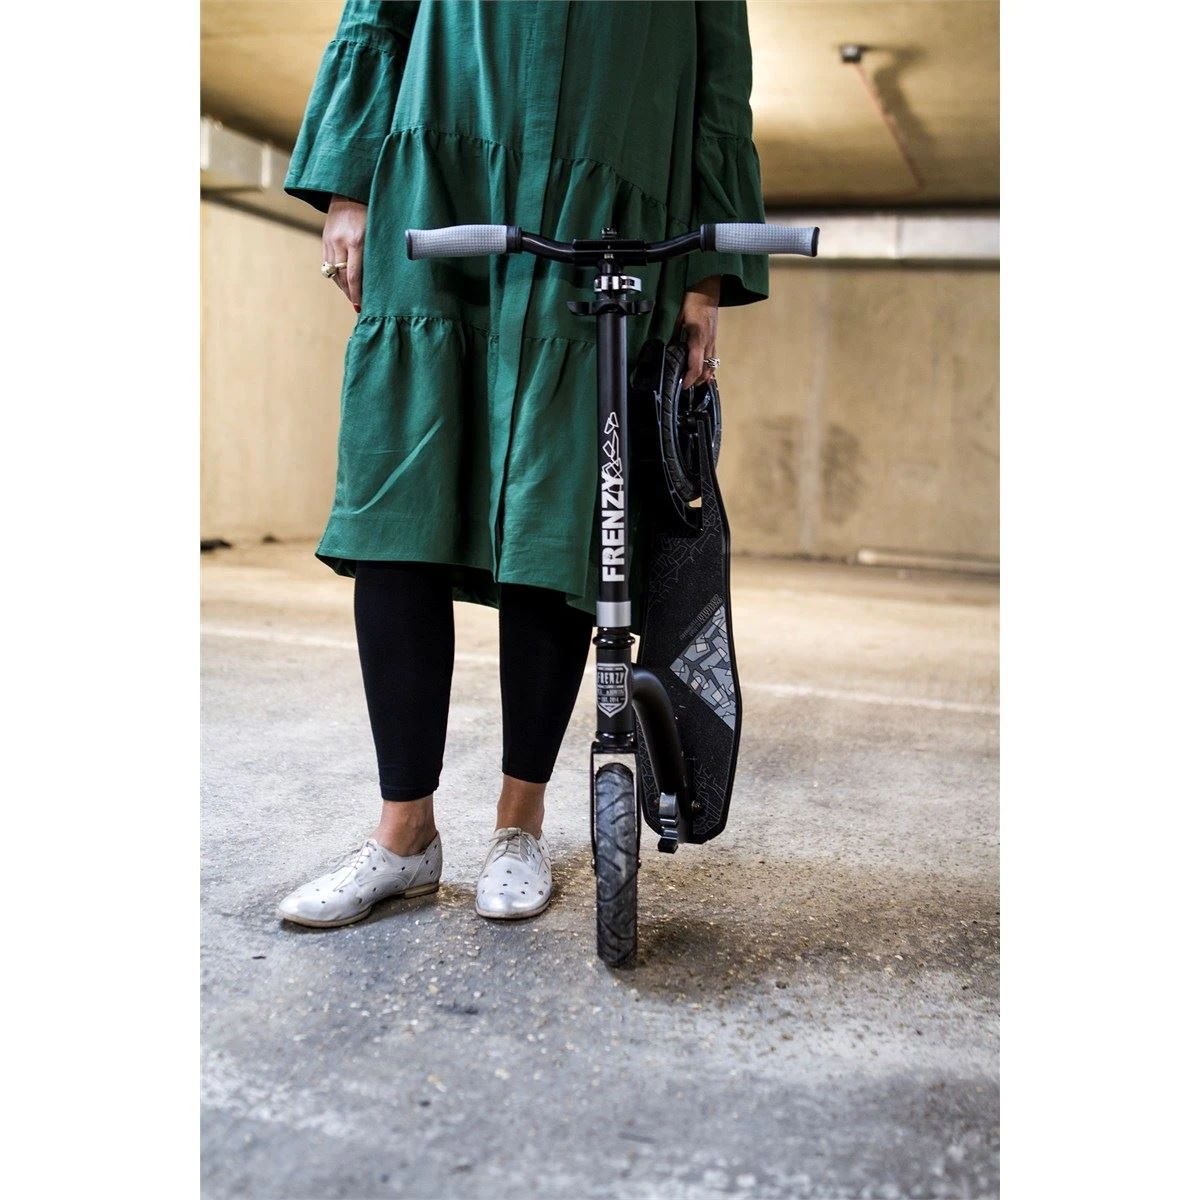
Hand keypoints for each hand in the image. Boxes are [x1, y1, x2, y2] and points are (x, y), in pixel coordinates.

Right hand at [323, 195, 367, 309]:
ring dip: (342, 287)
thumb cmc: (371, 211)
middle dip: (350, 294)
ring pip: (332, 273)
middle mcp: (340, 242)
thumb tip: (387, 277)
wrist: (348, 190)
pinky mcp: (325, 239)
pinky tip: (344, 282)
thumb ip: (378, 252)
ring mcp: (330, 241)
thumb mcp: (378, 231)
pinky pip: (327, 264)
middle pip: (341, 277)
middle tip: (358, 306)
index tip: (361, 307)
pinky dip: (335, 276)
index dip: (357, 294)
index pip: (353, 276)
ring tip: (352, 296)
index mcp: (356, 241)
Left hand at [673, 275, 720, 387]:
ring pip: (711, 366)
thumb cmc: (693, 303)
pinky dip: (710, 369)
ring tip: (696, 383)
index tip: (684, 385)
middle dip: (697, 381)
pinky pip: (714, 359)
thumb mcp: (679, 320)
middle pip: (705, 369)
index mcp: (697, 339)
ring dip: (704, 377)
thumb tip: (670, 350)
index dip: (690, 379)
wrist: (707, 292)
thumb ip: (675, 337)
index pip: (695, 365)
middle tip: (687, 386)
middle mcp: (708, 343)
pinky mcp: (714, 340)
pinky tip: (707, 374)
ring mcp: (713, 342)